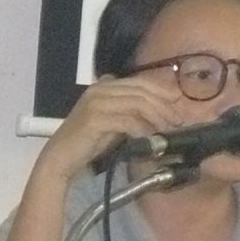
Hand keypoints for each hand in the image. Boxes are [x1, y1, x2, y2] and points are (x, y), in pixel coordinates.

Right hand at [35, 74, 190, 181]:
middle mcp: (101, 88)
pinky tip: (151, 139)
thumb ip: (134, 113)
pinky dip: (143, 130)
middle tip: (179, 121)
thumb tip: (164, 113)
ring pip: (138, 103)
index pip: (142, 81)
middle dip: (165, 105)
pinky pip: (128, 120)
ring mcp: (97, 101)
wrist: (61, 159)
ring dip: (157, 117)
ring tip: (168, 130)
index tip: (179, 105)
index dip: (163, 91)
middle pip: (143, 90)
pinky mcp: (95, 117)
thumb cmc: (89, 143)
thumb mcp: (116, 123)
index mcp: (106, 85)